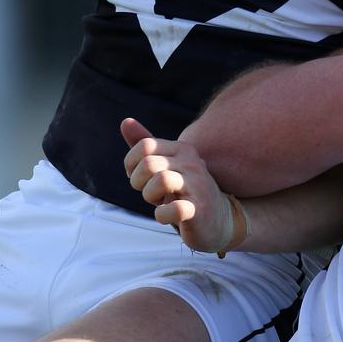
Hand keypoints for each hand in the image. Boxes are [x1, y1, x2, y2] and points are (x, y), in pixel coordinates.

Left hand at [121, 118, 232, 252]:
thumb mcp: (164, 166)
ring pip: (160, 180)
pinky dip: (162, 215)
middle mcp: (192, 162)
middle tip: (149, 192)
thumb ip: (145, 145)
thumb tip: (125, 121)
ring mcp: (198, 185)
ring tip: (159, 202)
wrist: (217, 220)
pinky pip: (173, 209)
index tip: (141, 178)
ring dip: (150, 196)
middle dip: (139, 181)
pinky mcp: (200, 210)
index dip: (132, 165)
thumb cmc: (183, 191)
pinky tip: (166, 216)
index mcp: (182, 149)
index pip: (145, 146)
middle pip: (148, 163)